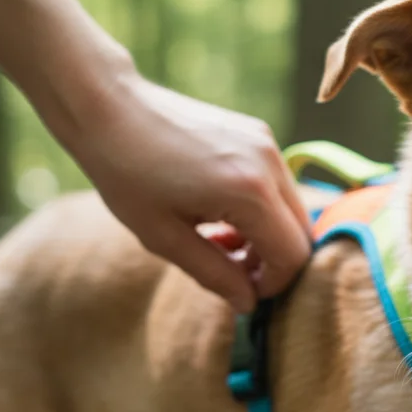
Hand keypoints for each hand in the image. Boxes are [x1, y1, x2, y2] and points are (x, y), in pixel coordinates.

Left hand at [57, 71, 311, 311]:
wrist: (109, 107)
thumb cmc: (126, 174)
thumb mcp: (164, 238)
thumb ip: (215, 274)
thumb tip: (249, 304)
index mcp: (248, 192)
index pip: (292, 255)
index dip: (274, 284)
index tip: (243, 293)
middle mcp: (269, 163)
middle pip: (301, 233)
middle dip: (274, 262)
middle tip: (232, 271)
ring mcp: (267, 143)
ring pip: (292, 210)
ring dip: (267, 236)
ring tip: (220, 240)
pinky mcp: (259, 134)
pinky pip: (277, 185)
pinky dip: (262, 210)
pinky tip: (220, 212)